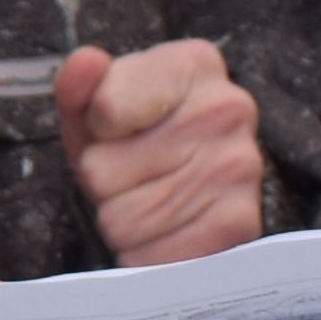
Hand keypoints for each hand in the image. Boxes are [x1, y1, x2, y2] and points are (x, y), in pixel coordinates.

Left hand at [51, 39, 269, 266]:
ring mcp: (240, 167)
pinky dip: (144, 255)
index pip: (104, 111)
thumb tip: (86, 62)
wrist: (192, 188)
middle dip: (104, 182)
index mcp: (193, 64)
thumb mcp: (96, 108)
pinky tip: (164, 232)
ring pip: (122, 219)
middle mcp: (229, 108)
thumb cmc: (136, 140)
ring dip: (121, 219)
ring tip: (148, 199)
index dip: (96, 129)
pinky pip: (152, 257)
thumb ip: (79, 84)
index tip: (117, 128)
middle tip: (132, 174)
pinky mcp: (239, 224)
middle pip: (103, 170)